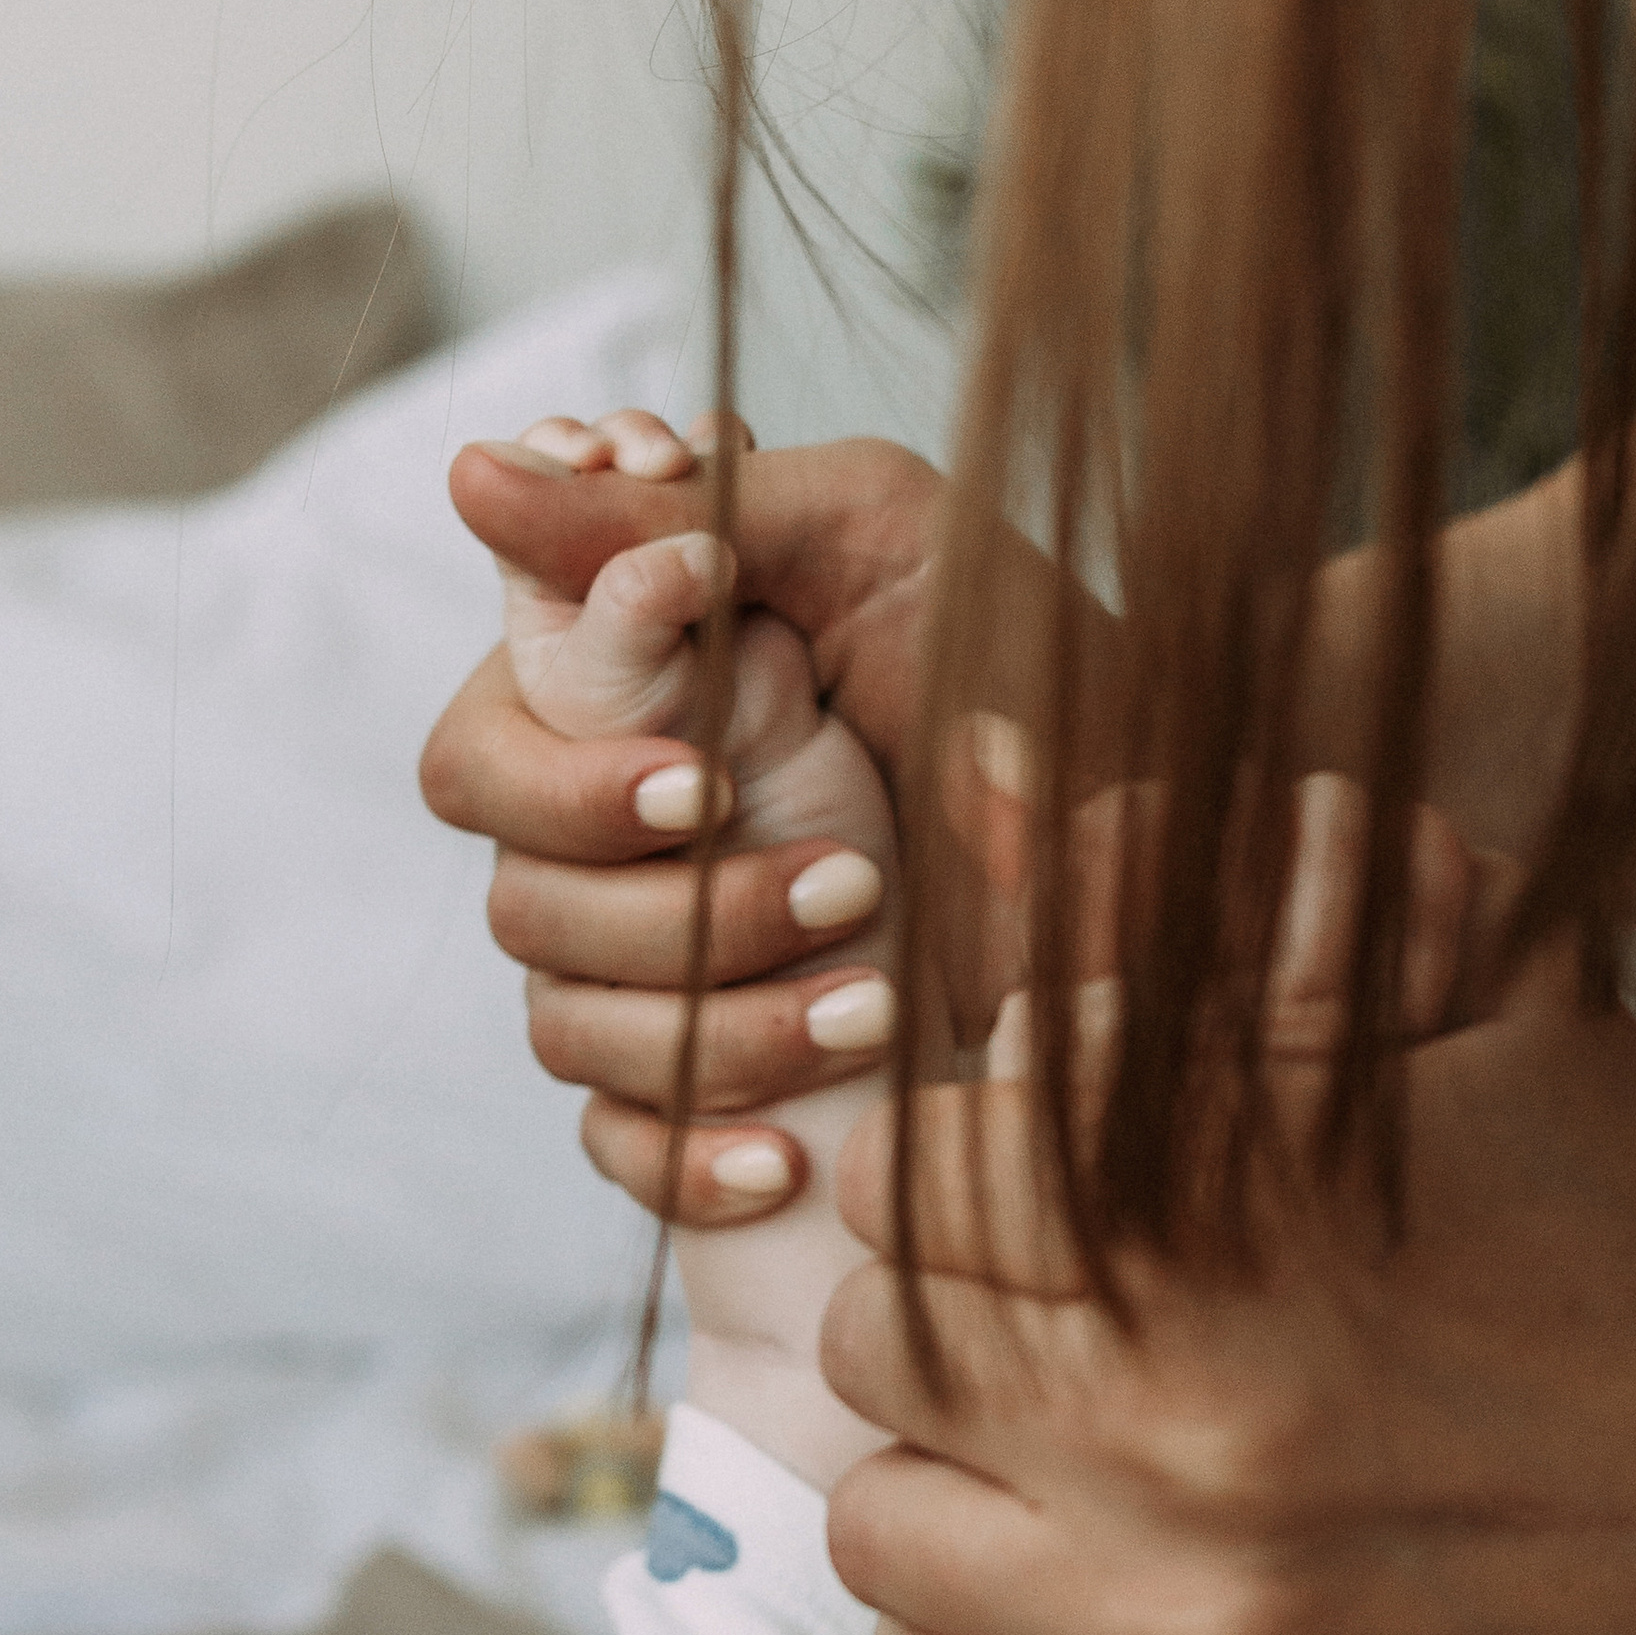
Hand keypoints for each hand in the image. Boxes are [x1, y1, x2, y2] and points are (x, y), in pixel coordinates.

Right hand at [422, 432, 1124, 1224]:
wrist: (1162, 812)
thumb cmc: (1018, 649)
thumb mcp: (866, 534)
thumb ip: (673, 511)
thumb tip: (473, 474)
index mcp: (618, 702)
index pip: (480, 759)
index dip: (565, 787)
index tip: (704, 778)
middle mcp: (612, 836)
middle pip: (520, 905)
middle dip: (675, 911)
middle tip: (846, 883)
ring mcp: (650, 966)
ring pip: (568, 1027)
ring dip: (716, 1027)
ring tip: (878, 1005)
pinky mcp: (706, 1079)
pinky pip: (620, 1146)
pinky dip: (688, 1159)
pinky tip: (786, 1161)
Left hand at [819, 921, 1635, 1634]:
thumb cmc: (1621, 1252)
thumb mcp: (1476, 1016)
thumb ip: (1233, 895)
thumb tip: (990, 777)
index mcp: (1236, 1228)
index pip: (911, 1176)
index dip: (952, 1174)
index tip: (1022, 1202)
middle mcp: (1192, 1438)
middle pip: (871, 1348)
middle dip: (939, 1324)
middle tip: (1042, 1338)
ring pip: (882, 1534)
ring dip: (947, 1493)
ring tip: (1055, 1478)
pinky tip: (1070, 1613)